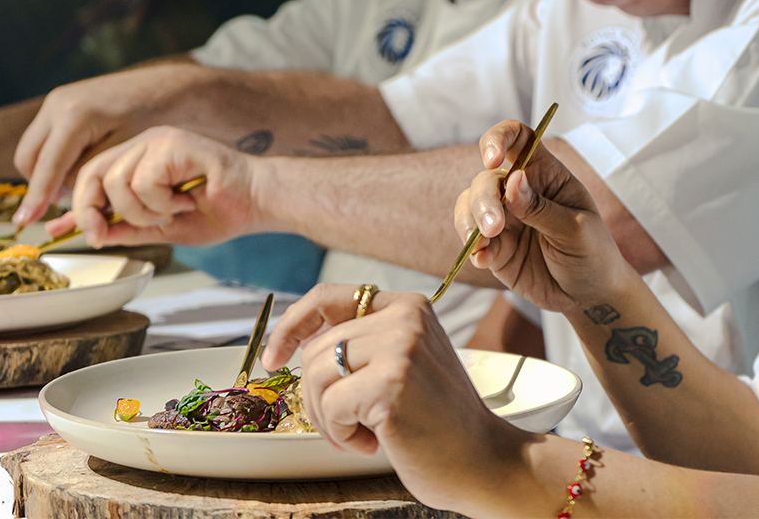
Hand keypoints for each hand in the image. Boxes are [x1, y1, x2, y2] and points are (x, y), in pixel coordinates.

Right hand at [12, 63, 213, 223]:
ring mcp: (57, 99)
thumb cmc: (156, 120)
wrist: (168, 85)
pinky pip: (45, 137)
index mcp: (75, 116)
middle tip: (71, 198)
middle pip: (28, 158)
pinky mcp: (61, 100)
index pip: (47, 167)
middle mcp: (57, 104)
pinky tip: (83, 161)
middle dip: (41, 183)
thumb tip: (61, 195)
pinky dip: (55, 155)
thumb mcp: (124, 153)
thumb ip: (90, 174)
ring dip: (47, 170)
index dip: (36, 198)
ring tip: (82, 179)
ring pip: (34, 148)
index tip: (24, 222)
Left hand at [47, 126, 259, 247]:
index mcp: (140, 158)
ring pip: (117, 181)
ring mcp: (159, 140)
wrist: (258, 202)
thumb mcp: (159, 227)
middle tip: (105, 235)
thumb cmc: (219, 211)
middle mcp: (145, 144)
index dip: (77, 206)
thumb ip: (124, 227)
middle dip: (91, 211)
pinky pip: (144, 180)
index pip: (91, 176)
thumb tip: (88, 234)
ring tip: (170, 213)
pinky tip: (185, 201)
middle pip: (91, 173)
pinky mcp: (174, 143)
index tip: (61, 232)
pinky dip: (161, 202)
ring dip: (140, 211)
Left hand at [265, 285, 526, 514]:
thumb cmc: (439, 424)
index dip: (291, 325)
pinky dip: (342, 436)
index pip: (328, 297)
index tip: (273, 358)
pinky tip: (376, 443)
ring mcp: (400, 348)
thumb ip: (365, 345)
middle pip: (316, 348)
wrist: (484, 461)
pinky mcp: (391, 384)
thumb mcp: (404, 366)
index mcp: (408, 306)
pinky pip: (329, 408)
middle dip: (316, 397)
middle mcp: (405, 317)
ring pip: (316, 376)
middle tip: (348, 426)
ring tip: (365, 434)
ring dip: (329, 419)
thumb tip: (298, 342)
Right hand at [455, 120, 637, 313]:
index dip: (499, 137)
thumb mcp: (576, 230)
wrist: (591, 296)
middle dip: (483, 201)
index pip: (518, 139)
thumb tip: (512, 181)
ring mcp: (504, 219)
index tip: (492, 158)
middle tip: (494, 228)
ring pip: (469, 206)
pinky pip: (471, 240)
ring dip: (469, 223)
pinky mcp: (495, 248)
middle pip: (486, 179)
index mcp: (546, 175)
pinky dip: (471, 249)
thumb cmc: (593, 253)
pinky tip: (484, 261)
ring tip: (483, 245)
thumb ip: (541, 208)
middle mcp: (519, 191)